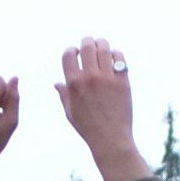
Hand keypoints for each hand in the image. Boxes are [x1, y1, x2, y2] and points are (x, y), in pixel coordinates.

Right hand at [57, 40, 145, 180]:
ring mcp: (107, 78)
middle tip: (89, 42)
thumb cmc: (88, 128)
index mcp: (73, 84)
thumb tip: (57, 83)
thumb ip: (63, 95)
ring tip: (101, 45)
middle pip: (87, 47)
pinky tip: (114, 57)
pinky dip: (116, 54)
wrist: (110, 139)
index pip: (68, 55)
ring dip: (102, 44)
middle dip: (87, 41)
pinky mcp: (122, 82)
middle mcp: (89, 77)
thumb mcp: (70, 112)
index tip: (75, 52)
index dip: (71, 50)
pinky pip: (120, 59)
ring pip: (104, 49)